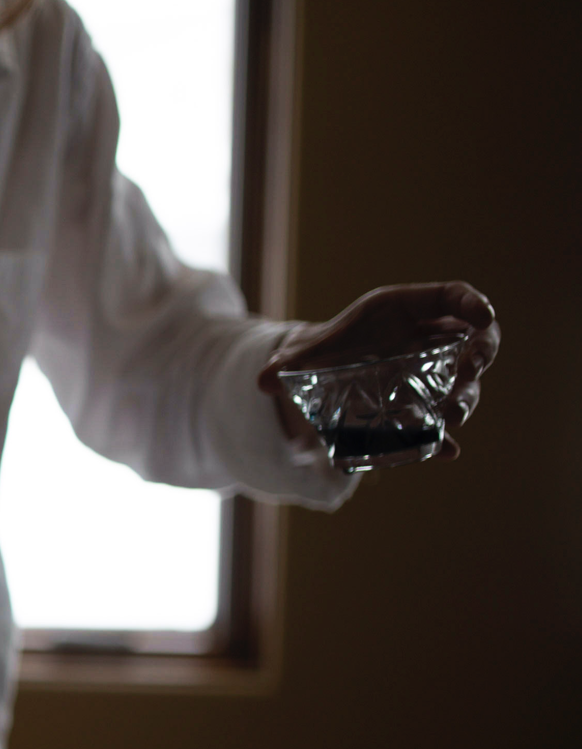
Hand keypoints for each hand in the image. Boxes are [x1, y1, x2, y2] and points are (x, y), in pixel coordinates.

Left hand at [259, 281, 499, 460]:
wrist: (325, 371)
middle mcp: (429, 339)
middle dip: (480, 355)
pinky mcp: (425, 403)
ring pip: (465, 381)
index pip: (453, 296)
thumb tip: (263, 379)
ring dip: (466, 397)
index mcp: (407, 311)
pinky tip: (447, 451)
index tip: (484, 316)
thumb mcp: (309, 350)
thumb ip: (289, 361)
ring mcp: (433, 371)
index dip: (473, 303)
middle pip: (473, 340)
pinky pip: (442, 419)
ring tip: (453, 416)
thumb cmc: (328, 347)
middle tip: (471, 373)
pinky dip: (446, 436)